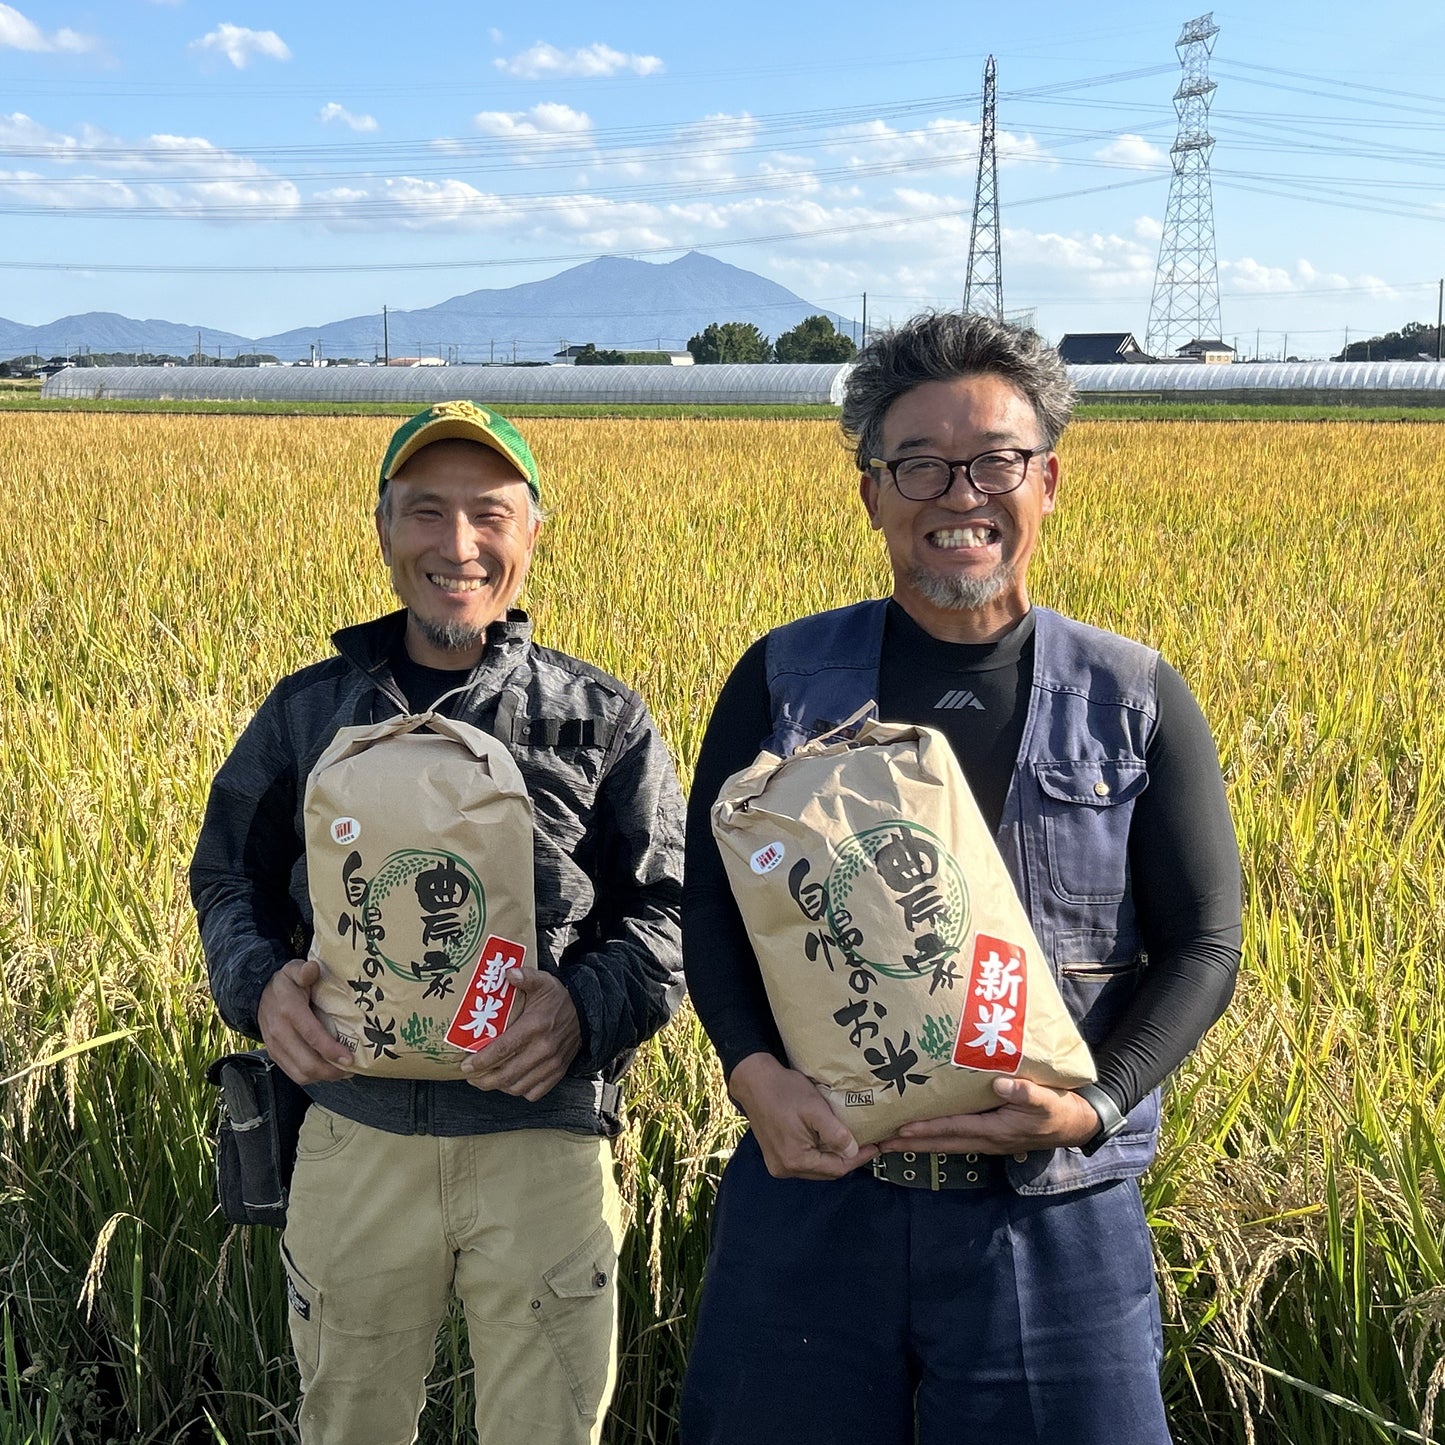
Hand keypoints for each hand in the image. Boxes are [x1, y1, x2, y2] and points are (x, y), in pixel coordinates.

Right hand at [257, 957, 352, 1084]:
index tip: (350, 1058)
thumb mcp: (293, 970)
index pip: (311, 1035)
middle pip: (307, 1062)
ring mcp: (275, 1047)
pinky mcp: (275, 1055)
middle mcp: (280, 1032)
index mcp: (289, 1011)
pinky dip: (312, 1077)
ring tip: (343, 1072)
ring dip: (323, 1077)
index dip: (331, 1050)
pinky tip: (327, 1071)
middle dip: (331, 1070)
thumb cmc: (284, 983)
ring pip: (300, 1073)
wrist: (257, 994)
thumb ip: (304, 970)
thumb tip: (313, 969)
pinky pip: (293, 1074)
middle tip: (351, 1068)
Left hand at [459, 967, 580, 1101]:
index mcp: (535, 1026)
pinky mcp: (557, 1074)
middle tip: (470, 1076)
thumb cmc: (558, 1000)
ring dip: (498, 1087)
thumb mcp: (543, 982)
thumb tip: (508, 972)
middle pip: (507, 1074)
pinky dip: (517, 1090)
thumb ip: (526, 976)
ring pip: (518, 1086)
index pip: (504, 1049)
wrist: (586, 1015)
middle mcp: (543, 1049)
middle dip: (483, 1079)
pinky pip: (533, 1092)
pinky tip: (508, 1082)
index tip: (466, 1065)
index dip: (482, 1060)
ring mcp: (551, 1064)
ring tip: (484, 1080)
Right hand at [727, 1052, 877, 1179]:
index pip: (836, 1168)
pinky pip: (804, 1160)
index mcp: (795, 1160)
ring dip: (832, 1156)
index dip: (858, 1158)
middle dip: (846, 1159)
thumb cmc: (783, 1091)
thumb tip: (852, 1152)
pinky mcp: (775, 1155)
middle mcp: (784, 1168)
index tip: (874, 1147)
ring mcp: (778, 1163)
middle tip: (864, 1144)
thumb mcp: (815, 1109)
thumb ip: (835, 1133)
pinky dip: (818, 1152)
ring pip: (815, 1167)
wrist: (754, 1081)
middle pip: (825, 1171)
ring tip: (848, 1141)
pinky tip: (827, 1139)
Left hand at [876, 1076, 1100, 1155]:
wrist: (1074, 1125)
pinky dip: (935, 1137)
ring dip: (918, 1142)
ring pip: (945, 1143)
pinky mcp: (988, 1135)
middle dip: (911, 1143)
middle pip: (941, 1143)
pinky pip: (955, 1138)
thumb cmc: (1058, 1110)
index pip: (954, 1129)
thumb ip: (1026, 1093)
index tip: (902, 1128)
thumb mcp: (1047, 1100)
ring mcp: (986, 1140)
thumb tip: (1001, 1085)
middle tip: (880, 1143)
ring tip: (891, 1140)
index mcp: (995, 1130)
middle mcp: (985, 1140)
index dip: (928, 1129)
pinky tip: (922, 1131)